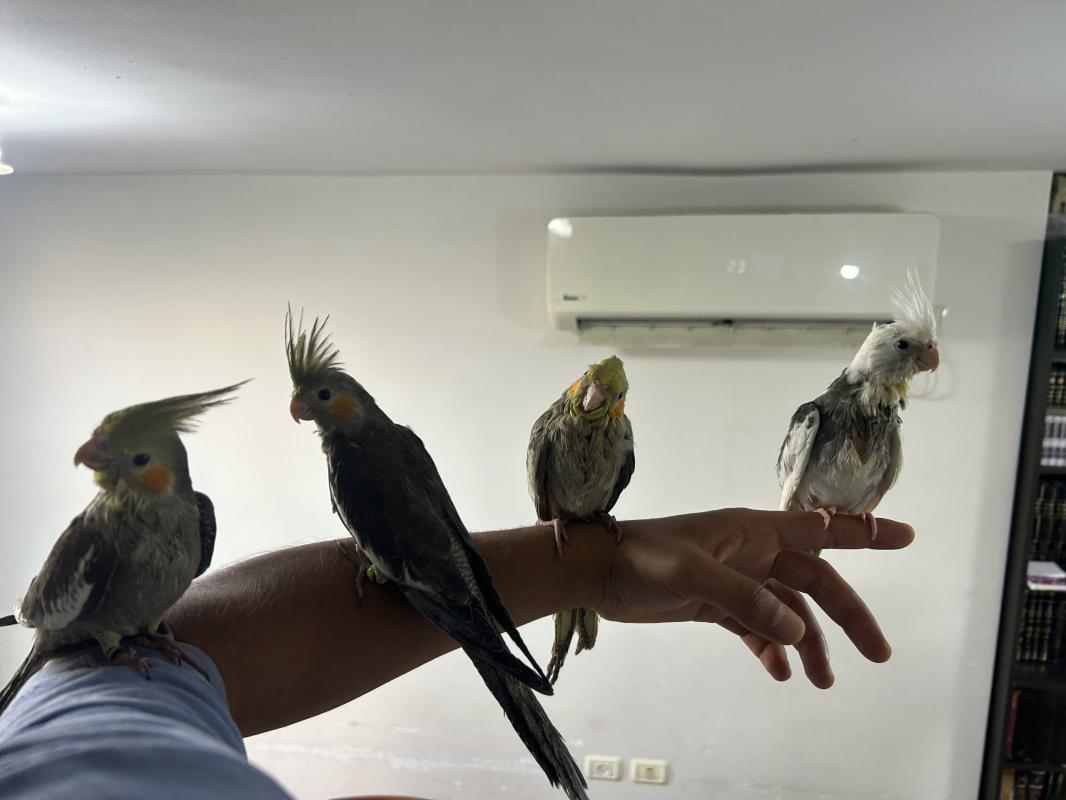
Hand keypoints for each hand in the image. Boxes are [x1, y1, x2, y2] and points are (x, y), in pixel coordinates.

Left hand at [586, 508, 913, 687]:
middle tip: (879, 655)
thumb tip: (796, 630)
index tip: (906, 537)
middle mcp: (752, 552)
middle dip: (848, 617)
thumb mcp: (691, 574)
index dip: (864, 534)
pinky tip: (780, 672)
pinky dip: (772, 649)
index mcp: (752, 530)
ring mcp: (736, 579)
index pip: (820, 529)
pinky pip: (758, 628)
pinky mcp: (716, 604)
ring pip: (789, 611)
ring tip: (821, 682)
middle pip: (815, 582)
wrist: (597, 573)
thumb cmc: (641, 559)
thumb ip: (744, 600)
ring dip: (808, 644)